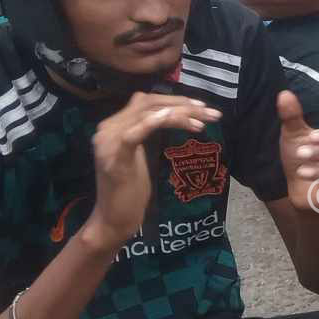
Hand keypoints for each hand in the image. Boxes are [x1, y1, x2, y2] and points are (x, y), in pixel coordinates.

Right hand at [88, 95, 221, 241]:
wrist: (113, 218)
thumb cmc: (130, 189)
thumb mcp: (138, 153)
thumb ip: (145, 131)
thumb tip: (168, 112)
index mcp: (113, 125)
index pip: (146, 102)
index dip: (175, 100)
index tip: (201, 107)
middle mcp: (107, 129)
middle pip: (149, 104)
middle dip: (183, 105)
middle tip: (211, 113)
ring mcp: (109, 143)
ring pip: (147, 114)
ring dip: (180, 114)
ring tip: (204, 121)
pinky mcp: (115, 159)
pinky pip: (134, 134)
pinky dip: (154, 122)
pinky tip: (174, 118)